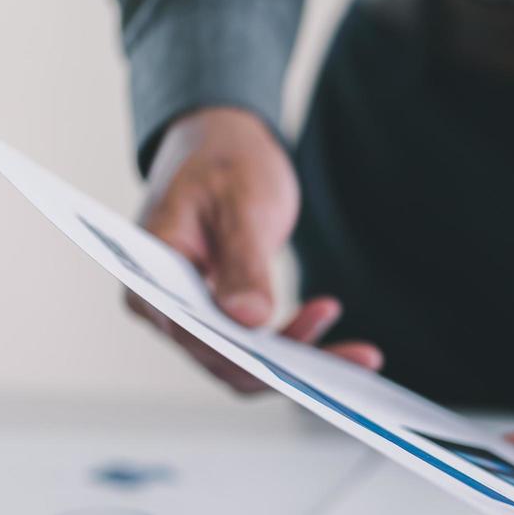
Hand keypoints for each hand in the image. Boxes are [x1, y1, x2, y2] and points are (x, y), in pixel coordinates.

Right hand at [130, 106, 381, 391]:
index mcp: (149, 277)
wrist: (224, 147)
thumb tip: (247, 319)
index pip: (191, 334)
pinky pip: (262, 350)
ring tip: (363, 355)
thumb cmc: (223, 163)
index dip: (242, 354)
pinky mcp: (225, 320)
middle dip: (290, 367)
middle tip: (355, 359)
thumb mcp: (239, 203)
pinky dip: (302, 347)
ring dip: (304, 364)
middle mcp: (163, 309)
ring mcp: (194, 319)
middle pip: (224, 361)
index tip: (294, 361)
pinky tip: (345, 340)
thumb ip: (242, 262)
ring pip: (249, 365)